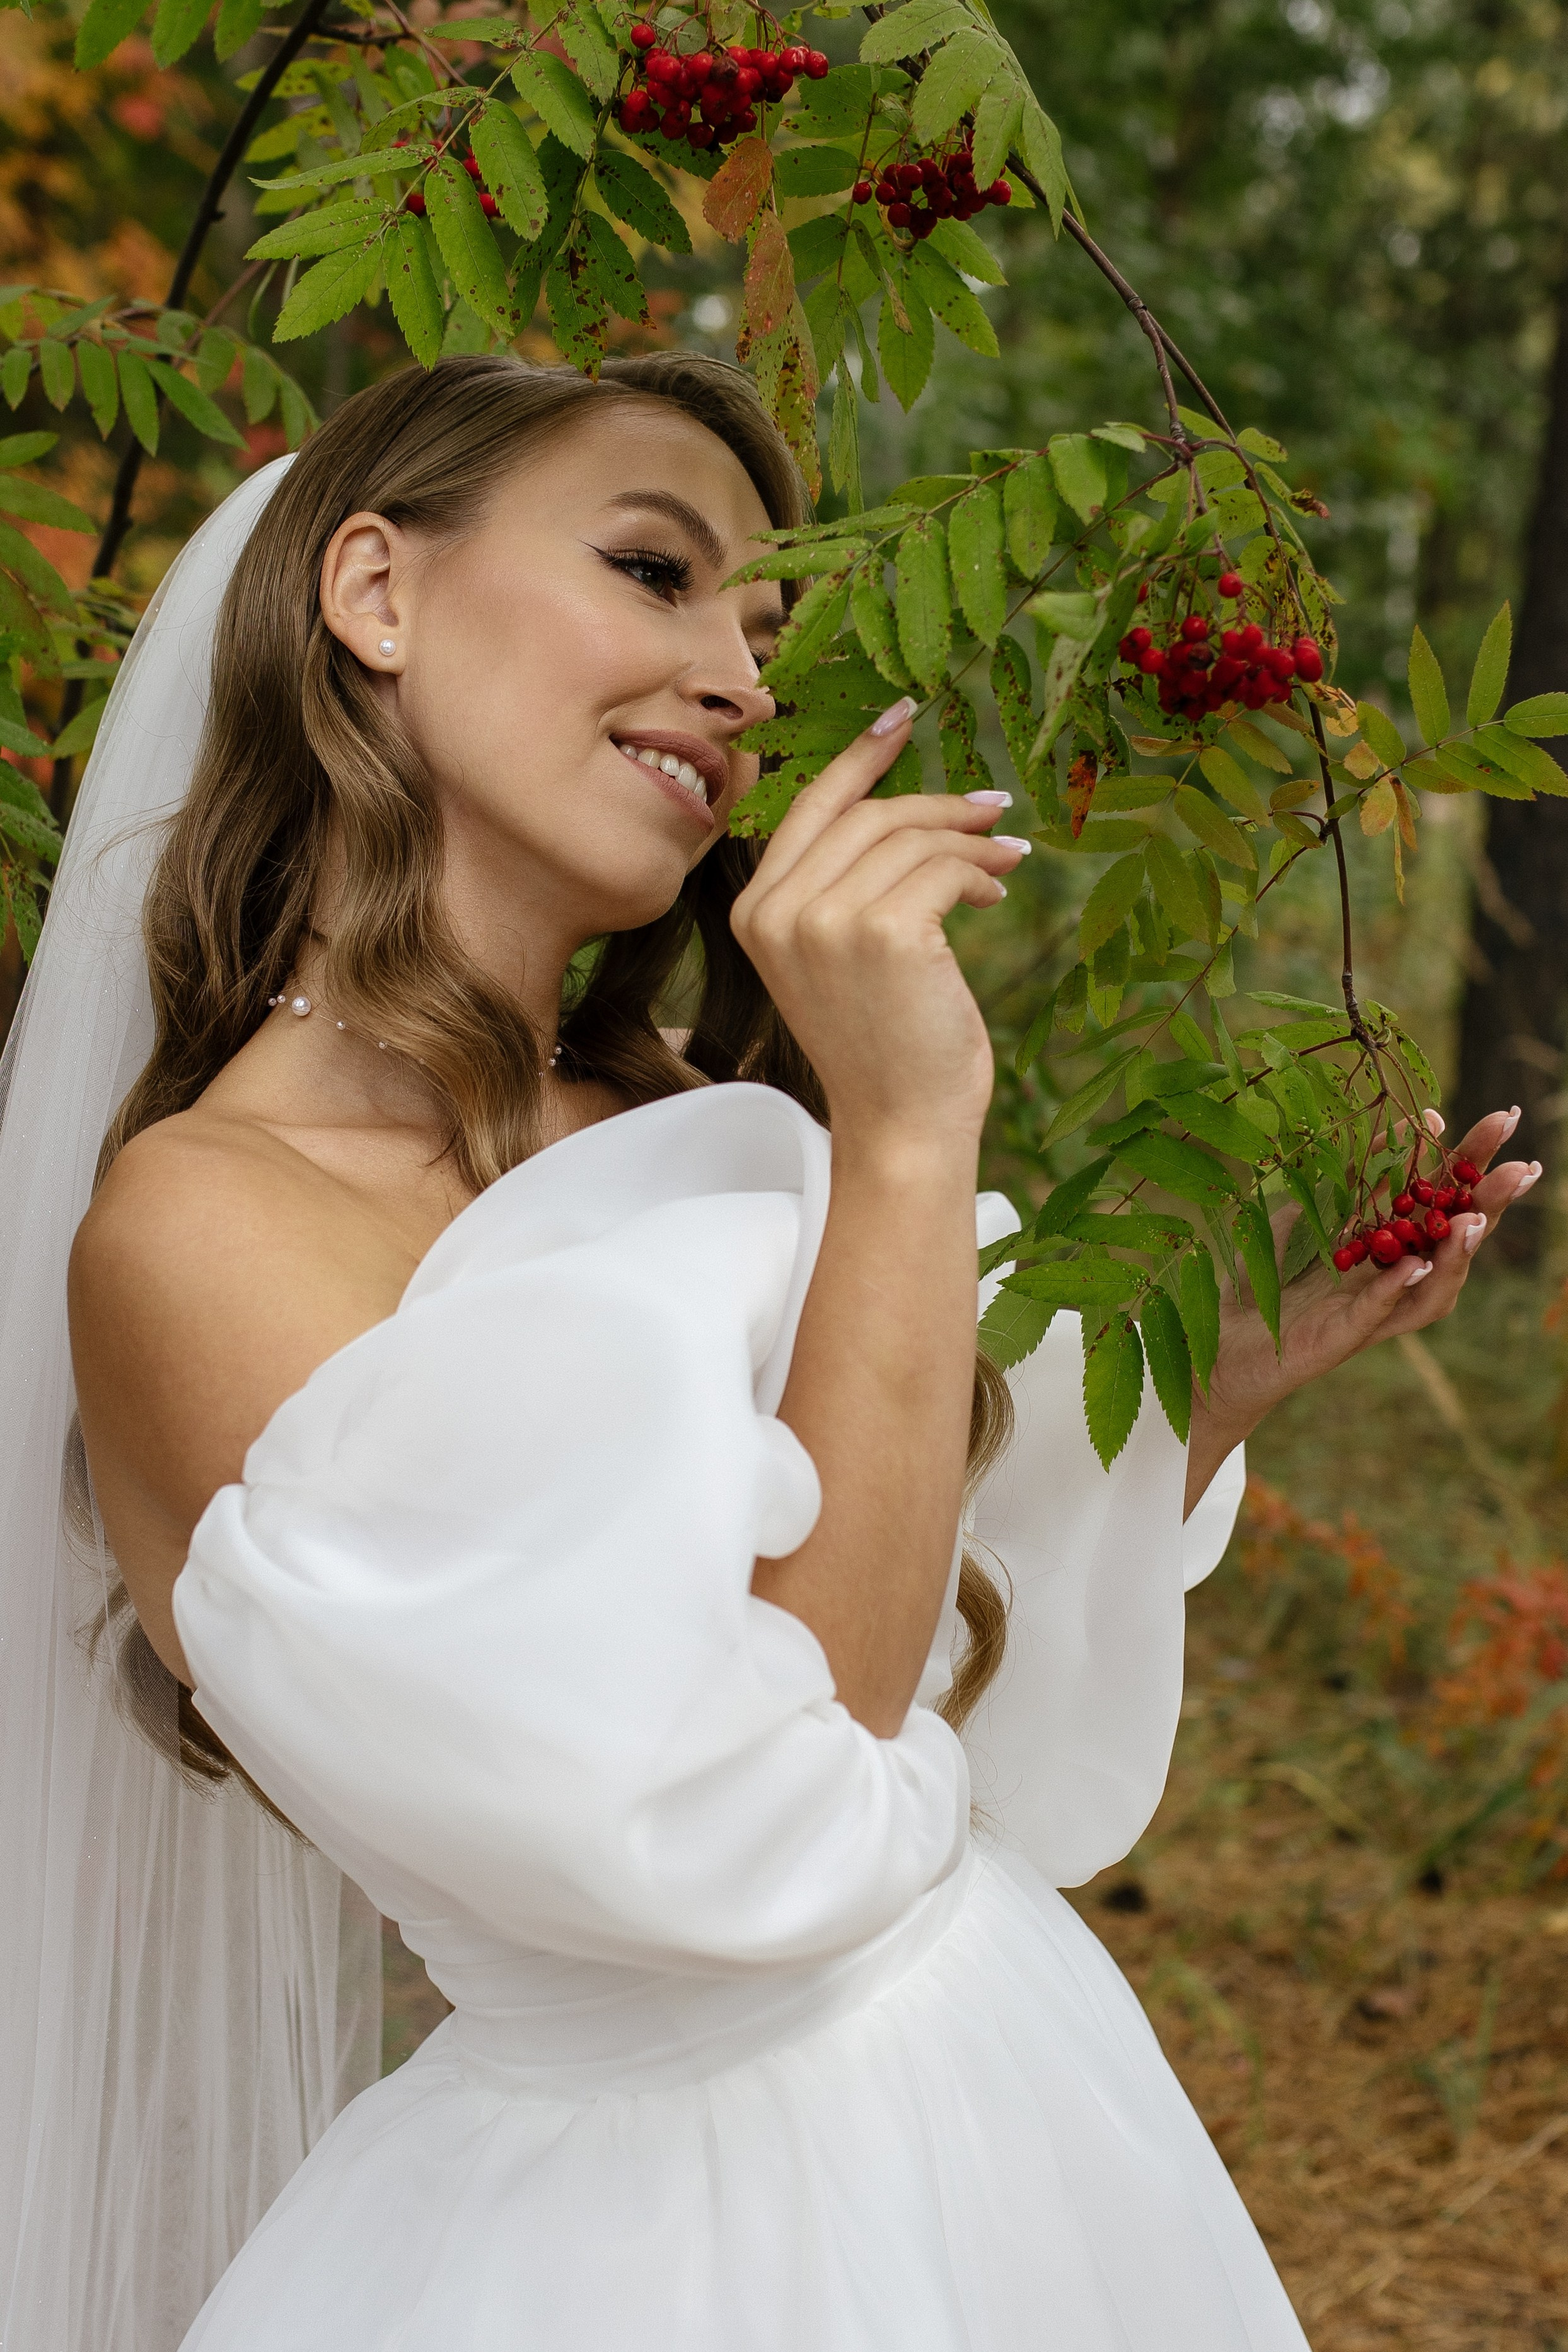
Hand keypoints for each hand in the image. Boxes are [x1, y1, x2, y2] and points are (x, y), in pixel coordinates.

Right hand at [730, 699, 1028, 1151]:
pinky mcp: (881, 933)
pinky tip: (994, 897)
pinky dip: (978, 874)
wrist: (902, 1125)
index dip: (860, 757)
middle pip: (868, 815)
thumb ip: (845, 886)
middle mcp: (777, 911)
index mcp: (754, 910)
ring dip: (969, 844)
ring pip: (910, 838)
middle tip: (993, 810)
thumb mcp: (841, 955)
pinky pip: (943, 868)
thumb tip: (913, 808)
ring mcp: (824, 922)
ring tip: (1005, 863)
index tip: (902, 716)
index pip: (811, 808)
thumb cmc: (883, 1044)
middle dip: (939, 805)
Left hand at [1185, 1106, 1540, 1509]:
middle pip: (1453, 1242)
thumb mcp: (1298, 1219)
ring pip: (1431, 1289)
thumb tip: (1390, 1132)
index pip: (1438, 1200)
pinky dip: (1397, 1290)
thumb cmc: (1257, 1285)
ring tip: (1478, 1219)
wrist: (1215, 1349)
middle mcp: (1388, 1283)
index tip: (1499, 1120)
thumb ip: (1341, 1185)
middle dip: (1488, 1203)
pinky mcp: (1338, 1340)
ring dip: (1459, 1255)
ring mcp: (1368, 1315)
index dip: (1469, 1164)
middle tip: (1522, 1164)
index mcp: (1383, 1248)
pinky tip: (1416, 1264)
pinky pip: (1376, 1314)